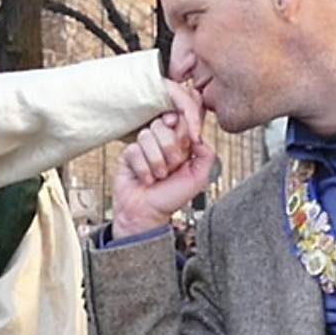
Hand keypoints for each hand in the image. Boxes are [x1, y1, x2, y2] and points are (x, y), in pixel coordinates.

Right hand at [111, 85, 215, 237]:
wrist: (148, 214)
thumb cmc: (172, 198)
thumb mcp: (199, 178)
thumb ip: (207, 155)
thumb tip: (198, 134)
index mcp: (179, 143)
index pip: (179, 120)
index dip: (180, 128)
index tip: (184, 145)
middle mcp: (161, 142)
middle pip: (163, 125)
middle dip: (169, 151)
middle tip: (170, 170)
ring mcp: (143, 147)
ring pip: (147, 136)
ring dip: (156, 162)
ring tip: (158, 177)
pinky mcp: (128, 155)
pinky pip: (134, 150)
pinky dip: (142, 169)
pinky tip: (145, 180)